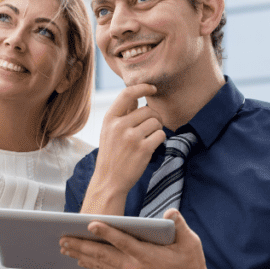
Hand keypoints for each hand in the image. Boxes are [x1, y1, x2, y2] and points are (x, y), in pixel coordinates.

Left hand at [60, 208, 217, 268]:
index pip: (123, 241)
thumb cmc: (192, 264)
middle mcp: (135, 266)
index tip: (90, 224)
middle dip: (82, 245)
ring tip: (64, 247)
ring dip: (81, 255)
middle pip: (104, 254)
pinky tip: (80, 260)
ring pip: (102, 263)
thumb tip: (170, 213)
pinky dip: (92, 264)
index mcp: (147, 256)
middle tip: (62, 238)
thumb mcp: (191, 242)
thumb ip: (179, 225)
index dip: (106, 232)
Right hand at [83, 83, 165, 211]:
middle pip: (147, 110)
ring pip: (156, 122)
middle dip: (154, 117)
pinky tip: (152, 146)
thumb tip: (135, 96)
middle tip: (151, 127)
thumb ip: (122, 114)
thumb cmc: (111, 155)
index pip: (126, 94)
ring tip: (149, 138)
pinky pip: (160, 135)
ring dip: (157, 129)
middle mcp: (119, 126)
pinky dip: (160, 139)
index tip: (152, 88)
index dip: (142, 87)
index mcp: (109, 119)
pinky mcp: (143, 149)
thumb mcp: (109, 132)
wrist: (109, 181)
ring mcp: (131, 138)